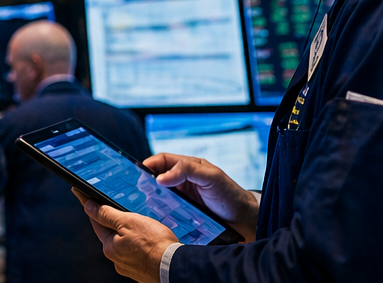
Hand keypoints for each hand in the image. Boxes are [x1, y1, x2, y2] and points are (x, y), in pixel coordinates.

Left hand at [74, 188, 176, 282]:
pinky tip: (148, 241)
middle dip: (112, 221)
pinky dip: (138, 245)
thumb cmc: (155, 245)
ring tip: (140, 226)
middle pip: (109, 233)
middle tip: (117, 207)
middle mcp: (116, 258)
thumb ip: (107, 214)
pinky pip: (135, 253)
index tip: (81, 194)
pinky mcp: (141, 270)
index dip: (90, 205)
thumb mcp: (129, 222)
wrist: (175, 267)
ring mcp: (128, 266)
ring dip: (127, 234)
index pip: (96, 221)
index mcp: (110, 246)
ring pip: (123, 243)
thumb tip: (88, 206)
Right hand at [144, 153, 258, 241]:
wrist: (245, 221)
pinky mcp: (184, 214)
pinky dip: (160, 213)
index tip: (138, 173)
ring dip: (152, 200)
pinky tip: (156, 218)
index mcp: (188, 167)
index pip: (163, 161)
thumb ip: (187, 170)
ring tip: (143, 205)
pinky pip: (167, 211)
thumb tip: (160, 177)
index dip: (150, 165)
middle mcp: (183, 182)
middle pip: (158, 178)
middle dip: (147, 183)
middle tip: (137, 191)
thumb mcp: (211, 177)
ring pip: (160, 196)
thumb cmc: (231, 195)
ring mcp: (183, 199)